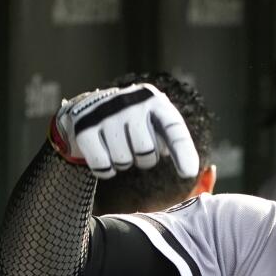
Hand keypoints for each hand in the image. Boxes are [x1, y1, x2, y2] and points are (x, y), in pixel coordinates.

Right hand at [50, 84, 198, 178]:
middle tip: (137, 149)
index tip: (189, 173)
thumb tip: (191, 171)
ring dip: (123, 163)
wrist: (89, 109)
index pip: (173, 129)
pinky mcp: (84, 129)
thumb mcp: (157, 123)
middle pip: (146, 152)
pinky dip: (106, 170)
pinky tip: (105, 157)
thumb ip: (175, 142)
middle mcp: (130, 103)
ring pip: (123, 161)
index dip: (183, 152)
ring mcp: (105, 114)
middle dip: (145, 159)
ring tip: (119, 147)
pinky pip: (102, 166)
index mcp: (154, 102)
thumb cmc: (135, 123)